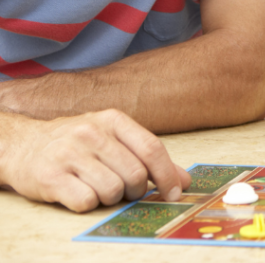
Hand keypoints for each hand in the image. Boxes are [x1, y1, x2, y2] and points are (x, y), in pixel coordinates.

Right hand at [0, 110, 190, 212]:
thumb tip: (182, 180)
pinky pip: (86, 201)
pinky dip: (89, 204)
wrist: (23, 145)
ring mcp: (69, 153)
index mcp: (113, 119)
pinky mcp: (50, 177)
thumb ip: (148, 157)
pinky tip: (80, 192)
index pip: (151, 148)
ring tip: (99, 188)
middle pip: (135, 173)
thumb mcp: (113, 139)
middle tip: (125, 190)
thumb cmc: (77, 144)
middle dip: (136, 189)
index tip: (174, 192)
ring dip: (111, 198)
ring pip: (113, 190)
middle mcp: (91, 133)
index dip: (167, 174)